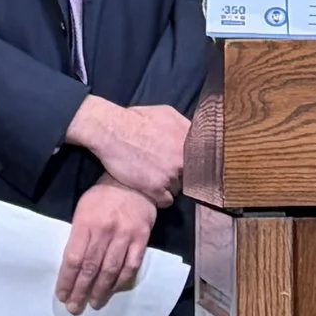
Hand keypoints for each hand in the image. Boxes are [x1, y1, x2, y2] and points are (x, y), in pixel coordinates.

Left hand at [55, 178, 156, 314]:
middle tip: (74, 308)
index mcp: (85, 223)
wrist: (134, 183)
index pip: (73, 259)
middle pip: (90, 268)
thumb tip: (72, 266)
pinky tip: (114, 290)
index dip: (66, 280)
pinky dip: (121, 281)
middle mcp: (104, 231)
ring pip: (110, 270)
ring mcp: (124, 235)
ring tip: (93, 303)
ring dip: (100, 290)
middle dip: (80, 291)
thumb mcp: (83, 209)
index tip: (62, 295)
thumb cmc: (103, 197)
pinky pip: (131, 265)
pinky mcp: (141, 239)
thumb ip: (78, 235)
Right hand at [64, 97, 189, 209]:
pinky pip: (166, 201)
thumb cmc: (135, 119)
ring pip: (179, 189)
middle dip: (182, 175)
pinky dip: (160, 198)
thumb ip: (185, 126)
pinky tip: (152, 189)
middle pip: (192, 177)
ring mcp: (171, 174)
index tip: (190, 168)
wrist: (111, 130)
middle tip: (167, 171)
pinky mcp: (156, 188)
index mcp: (191, 141)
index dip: (196, 166)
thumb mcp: (167, 114)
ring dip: (169, 186)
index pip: (205, 162)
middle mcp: (184, 159)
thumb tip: (196, 134)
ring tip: (155, 178)